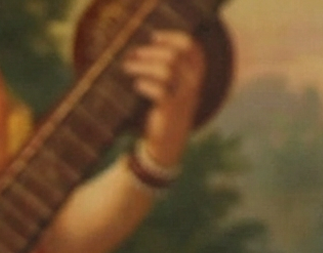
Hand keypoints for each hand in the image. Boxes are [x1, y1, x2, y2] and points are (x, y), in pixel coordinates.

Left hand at [125, 30, 204, 167]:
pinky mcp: (170, 111)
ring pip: (166, 70)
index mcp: (196, 74)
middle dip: (150, 51)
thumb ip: (164, 69)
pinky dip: (146, 85)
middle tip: (131, 54)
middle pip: (175, 55)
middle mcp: (193, 83)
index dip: (171, 37)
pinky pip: (160, 91)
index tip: (152, 36)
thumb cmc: (164, 112)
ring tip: (126, 67)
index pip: (190, 46)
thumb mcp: (169, 88)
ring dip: (143, 65)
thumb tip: (137, 52)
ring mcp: (183, 97)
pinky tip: (136, 85)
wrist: (165, 146)